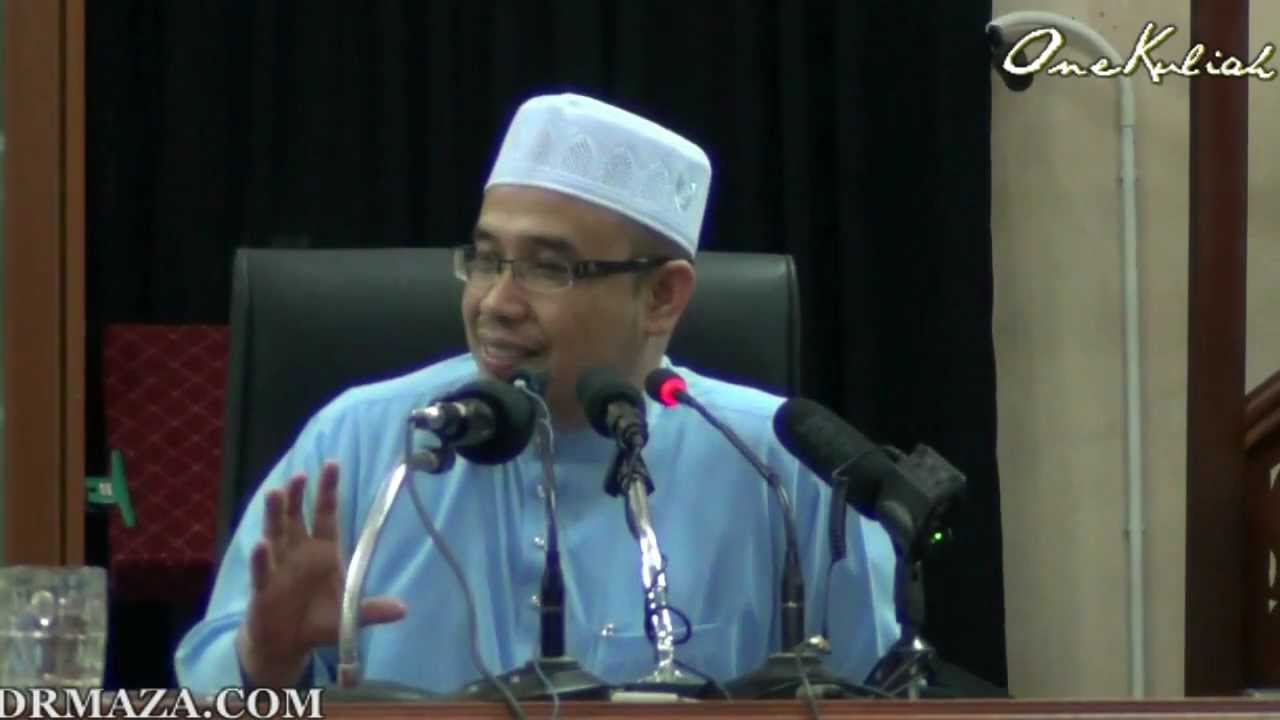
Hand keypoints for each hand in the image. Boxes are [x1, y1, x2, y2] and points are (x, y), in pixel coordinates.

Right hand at [236, 461, 405, 686]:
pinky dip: (262, 558)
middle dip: (297, 496)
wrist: (287, 644)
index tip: (332, 464)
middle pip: (297, 518)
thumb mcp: (348, 616)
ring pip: (276, 535)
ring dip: (275, 515)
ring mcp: (279, 567)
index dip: (328, 491)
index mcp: (323, 550)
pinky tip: (261, 543)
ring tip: (274, 493)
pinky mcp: (263, 588)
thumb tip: (404, 610)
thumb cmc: (319, 620)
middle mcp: (299, 552)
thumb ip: (371, 609)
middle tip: (300, 474)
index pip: (326, 514)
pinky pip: (263, 570)